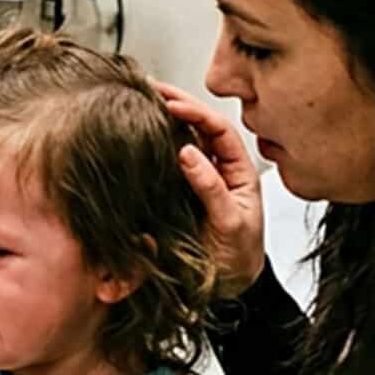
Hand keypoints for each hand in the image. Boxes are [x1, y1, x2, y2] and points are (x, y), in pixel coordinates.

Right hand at [156, 82, 266, 295]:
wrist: (231, 288)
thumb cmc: (238, 259)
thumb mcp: (230, 225)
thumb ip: (211, 190)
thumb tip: (188, 154)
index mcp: (239, 172)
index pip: (219, 130)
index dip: (196, 112)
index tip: (172, 102)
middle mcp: (218, 170)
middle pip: (198, 127)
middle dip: (176, 104)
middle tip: (149, 87)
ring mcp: (198, 180)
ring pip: (181, 140)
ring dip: (163, 120)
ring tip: (140, 100)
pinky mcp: (179, 192)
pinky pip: (167, 162)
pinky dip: (153, 144)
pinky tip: (136, 132)